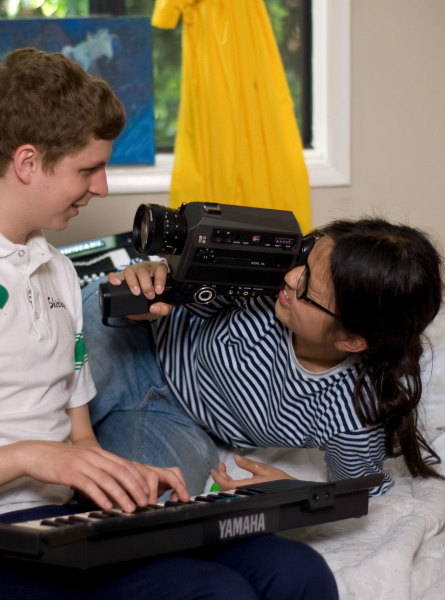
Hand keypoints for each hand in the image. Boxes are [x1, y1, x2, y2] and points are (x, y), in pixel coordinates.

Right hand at [17, 441, 188, 511]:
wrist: (38, 453)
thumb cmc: (63, 460)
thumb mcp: (86, 461)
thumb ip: (101, 469)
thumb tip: (117, 485)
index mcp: (100, 453)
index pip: (126, 465)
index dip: (139, 479)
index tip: (149, 492)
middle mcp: (95, 457)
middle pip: (121, 472)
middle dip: (136, 488)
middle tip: (145, 502)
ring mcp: (83, 464)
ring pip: (108, 480)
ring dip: (121, 495)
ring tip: (130, 508)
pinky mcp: (71, 473)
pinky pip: (89, 485)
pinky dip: (100, 496)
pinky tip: (107, 506)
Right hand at [108, 261, 172, 318]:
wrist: (142, 308)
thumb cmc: (154, 302)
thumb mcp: (162, 307)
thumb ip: (164, 309)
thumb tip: (154, 308)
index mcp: (157, 274)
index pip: (160, 268)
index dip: (160, 278)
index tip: (159, 291)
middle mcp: (144, 271)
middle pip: (144, 271)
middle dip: (146, 285)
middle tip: (149, 296)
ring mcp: (131, 274)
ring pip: (130, 270)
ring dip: (133, 282)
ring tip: (136, 293)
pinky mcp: (119, 279)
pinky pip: (114, 274)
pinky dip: (114, 278)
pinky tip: (117, 284)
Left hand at [211, 454, 294, 490]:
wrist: (291, 492)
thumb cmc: (280, 481)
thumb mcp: (264, 469)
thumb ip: (249, 464)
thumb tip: (236, 457)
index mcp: (247, 487)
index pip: (226, 485)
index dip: (218, 478)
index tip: (214, 469)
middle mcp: (245, 494)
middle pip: (226, 489)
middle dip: (220, 477)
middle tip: (220, 467)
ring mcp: (247, 497)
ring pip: (230, 492)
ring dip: (225, 481)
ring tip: (224, 470)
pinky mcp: (249, 497)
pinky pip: (235, 493)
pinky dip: (230, 485)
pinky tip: (232, 478)